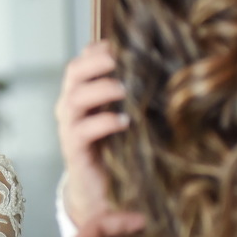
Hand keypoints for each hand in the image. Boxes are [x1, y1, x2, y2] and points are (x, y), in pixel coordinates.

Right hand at [55, 41, 127, 227]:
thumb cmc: (116, 150)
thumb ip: (133, 96)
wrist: (101, 194)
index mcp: (81, 93)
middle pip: (73, 72)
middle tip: (121, 59)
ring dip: (101, 89)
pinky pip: (82, 130)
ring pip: (74, 98)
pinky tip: (124, 122)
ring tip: (124, 89)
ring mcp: (69, 128)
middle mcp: (70, 107)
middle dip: (97, 61)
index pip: (82, 60)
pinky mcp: (73, 150)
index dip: (98, 49)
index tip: (121, 42)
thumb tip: (167, 69)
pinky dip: (103, 122)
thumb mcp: (125, 117)